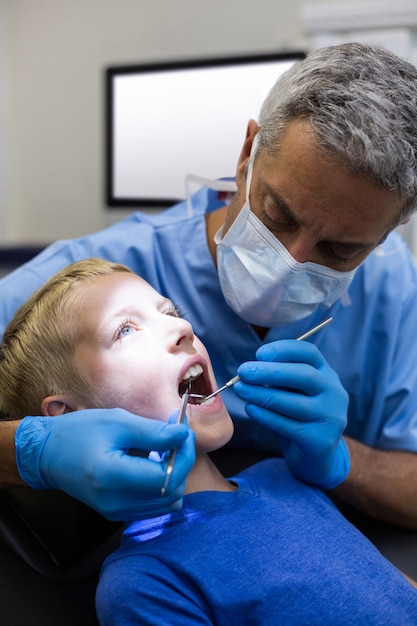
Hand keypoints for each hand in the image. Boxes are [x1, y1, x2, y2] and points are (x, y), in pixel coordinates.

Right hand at [15, 408, 194, 521]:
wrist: (47, 454)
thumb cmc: (79, 432)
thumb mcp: (117, 421)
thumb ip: (153, 433)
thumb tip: (183, 436)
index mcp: (111, 477)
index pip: (166, 478)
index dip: (183, 454)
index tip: (183, 430)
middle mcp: (115, 503)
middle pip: (171, 493)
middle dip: (181, 462)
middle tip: (175, 435)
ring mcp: (116, 512)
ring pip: (167, 502)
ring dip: (174, 474)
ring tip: (163, 448)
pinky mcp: (117, 513)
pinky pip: (154, 504)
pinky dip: (161, 484)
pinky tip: (152, 463)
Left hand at [234, 340, 349, 488]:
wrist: (317, 457)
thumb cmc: (298, 416)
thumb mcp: (292, 392)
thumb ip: (277, 379)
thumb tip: (248, 371)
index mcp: (326, 374)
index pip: (309, 353)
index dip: (284, 350)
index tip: (259, 353)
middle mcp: (334, 393)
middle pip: (305, 376)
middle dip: (270, 372)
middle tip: (243, 371)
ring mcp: (331, 417)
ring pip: (295, 402)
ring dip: (263, 394)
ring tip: (240, 389)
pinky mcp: (321, 440)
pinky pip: (289, 425)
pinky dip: (266, 416)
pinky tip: (250, 409)